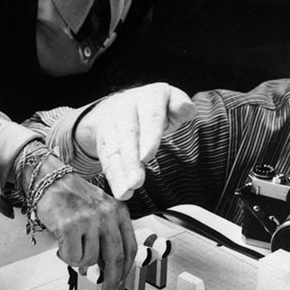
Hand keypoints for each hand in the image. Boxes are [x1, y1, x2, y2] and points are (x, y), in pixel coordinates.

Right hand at [30, 155, 136, 289]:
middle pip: (115, 258)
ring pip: (91, 259)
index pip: (130, 246)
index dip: (126, 269)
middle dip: (110, 280)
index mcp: (119, 210)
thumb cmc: (73, 197)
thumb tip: (107, 267)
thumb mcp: (100, 211)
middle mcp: (107, 214)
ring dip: (79, 260)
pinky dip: (66, 256)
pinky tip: (63, 244)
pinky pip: (73, 257)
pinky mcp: (70, 225)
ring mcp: (89, 220)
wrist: (50, 180)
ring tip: (72, 245)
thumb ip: (107, 235)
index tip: (121, 281)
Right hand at [76, 83, 195, 199]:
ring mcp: (111, 123)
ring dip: (120, 173)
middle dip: (131, 161)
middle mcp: (126, 107)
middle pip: (128, 136)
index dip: (149, 137)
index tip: (148, 157)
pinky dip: (113, 177)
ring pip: (114, 150)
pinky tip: (120, 191)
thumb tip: (185, 109)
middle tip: (136, 182)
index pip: (150, 117)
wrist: (125, 103)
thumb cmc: (158, 107)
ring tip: (126, 192)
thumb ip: (181, 105)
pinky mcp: (103, 139)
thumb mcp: (173, 100)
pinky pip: (106, 159)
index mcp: (148, 96)